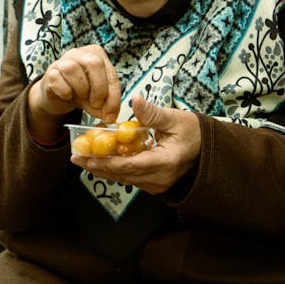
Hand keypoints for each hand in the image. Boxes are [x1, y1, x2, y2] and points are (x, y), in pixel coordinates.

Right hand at [27, 45, 121, 141]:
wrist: (57, 98)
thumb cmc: (80, 92)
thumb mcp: (97, 97)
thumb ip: (106, 103)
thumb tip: (110, 116)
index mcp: (96, 55)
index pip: (111, 72)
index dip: (113, 96)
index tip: (110, 114)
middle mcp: (79, 53)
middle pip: (94, 63)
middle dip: (99, 88)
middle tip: (97, 104)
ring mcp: (62, 61)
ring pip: (72, 68)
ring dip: (81, 88)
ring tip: (81, 97)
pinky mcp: (50, 73)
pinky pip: (57, 79)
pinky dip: (65, 92)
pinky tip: (67, 96)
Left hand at [70, 93, 200, 195]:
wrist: (208, 149)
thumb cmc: (194, 132)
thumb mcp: (176, 118)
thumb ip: (153, 113)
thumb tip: (135, 99)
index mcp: (165, 162)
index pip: (129, 166)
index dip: (105, 162)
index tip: (85, 156)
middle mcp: (159, 179)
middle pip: (122, 175)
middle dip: (97, 166)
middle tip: (75, 156)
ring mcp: (157, 184)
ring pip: (124, 178)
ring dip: (103, 167)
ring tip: (83, 156)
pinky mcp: (154, 183)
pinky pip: (131, 177)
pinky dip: (115, 168)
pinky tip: (101, 158)